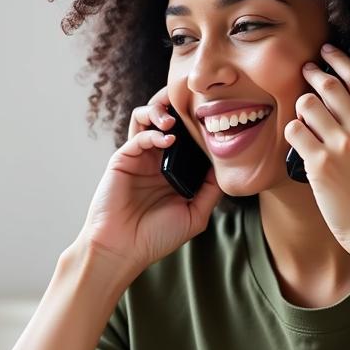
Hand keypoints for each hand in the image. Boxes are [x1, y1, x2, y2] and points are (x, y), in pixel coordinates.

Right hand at [76, 84, 224, 275]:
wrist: (122, 249)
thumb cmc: (155, 238)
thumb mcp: (195, 215)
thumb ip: (211, 191)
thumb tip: (227, 167)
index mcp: (173, 171)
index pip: (188, 138)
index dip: (198, 124)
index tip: (215, 116)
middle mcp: (156, 160)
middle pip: (167, 121)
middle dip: (176, 105)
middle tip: (190, 100)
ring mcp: (139, 158)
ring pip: (147, 119)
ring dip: (160, 111)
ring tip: (173, 119)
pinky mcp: (122, 160)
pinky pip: (138, 136)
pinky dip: (153, 133)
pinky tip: (167, 140)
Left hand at [283, 44, 349, 262]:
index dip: (339, 61)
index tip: (327, 52)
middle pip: (330, 86)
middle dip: (312, 74)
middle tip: (303, 70)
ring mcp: (342, 145)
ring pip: (308, 104)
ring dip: (300, 105)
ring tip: (300, 114)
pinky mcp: (320, 164)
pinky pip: (294, 132)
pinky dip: (291, 132)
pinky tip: (294, 140)